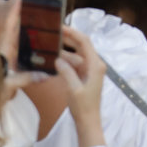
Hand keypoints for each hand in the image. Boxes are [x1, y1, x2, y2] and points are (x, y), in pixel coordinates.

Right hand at [55, 27, 105, 145]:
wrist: (88, 120)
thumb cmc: (83, 105)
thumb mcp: (73, 89)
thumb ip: (66, 72)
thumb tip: (58, 59)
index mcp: (95, 64)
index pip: (85, 42)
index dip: (73, 32)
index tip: (61, 27)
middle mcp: (95, 64)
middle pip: (82, 45)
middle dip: (69, 38)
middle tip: (53, 33)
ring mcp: (90, 69)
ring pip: (77, 54)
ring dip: (66, 50)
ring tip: (51, 45)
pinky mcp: (85, 75)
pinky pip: (76, 63)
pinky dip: (66, 60)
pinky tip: (55, 59)